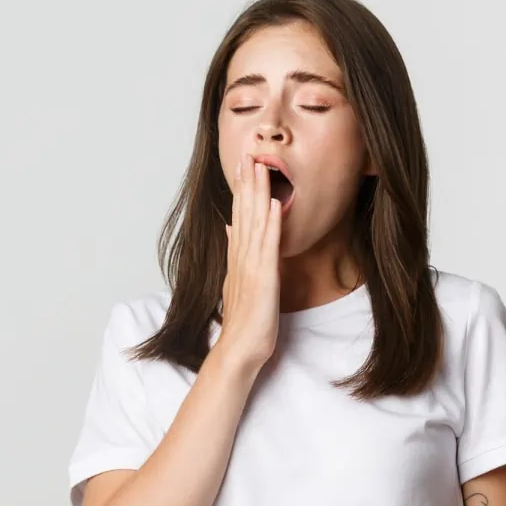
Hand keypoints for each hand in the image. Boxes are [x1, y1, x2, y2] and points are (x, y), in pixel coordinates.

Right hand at [215, 152, 282, 371]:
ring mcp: (251, 267)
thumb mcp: (238, 283)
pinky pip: (268, 246)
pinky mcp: (263, 279)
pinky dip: (271, 224)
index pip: (238, 218)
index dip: (241, 191)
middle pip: (243, 214)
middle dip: (247, 184)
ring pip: (254, 223)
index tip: (243, 166)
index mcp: (238, 259)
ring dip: (257, 194)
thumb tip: (230, 230)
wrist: (238, 351)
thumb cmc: (243, 323)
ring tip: (260, 167)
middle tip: (248, 154)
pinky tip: (275, 204)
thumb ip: (235, 256)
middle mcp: (242, 258)